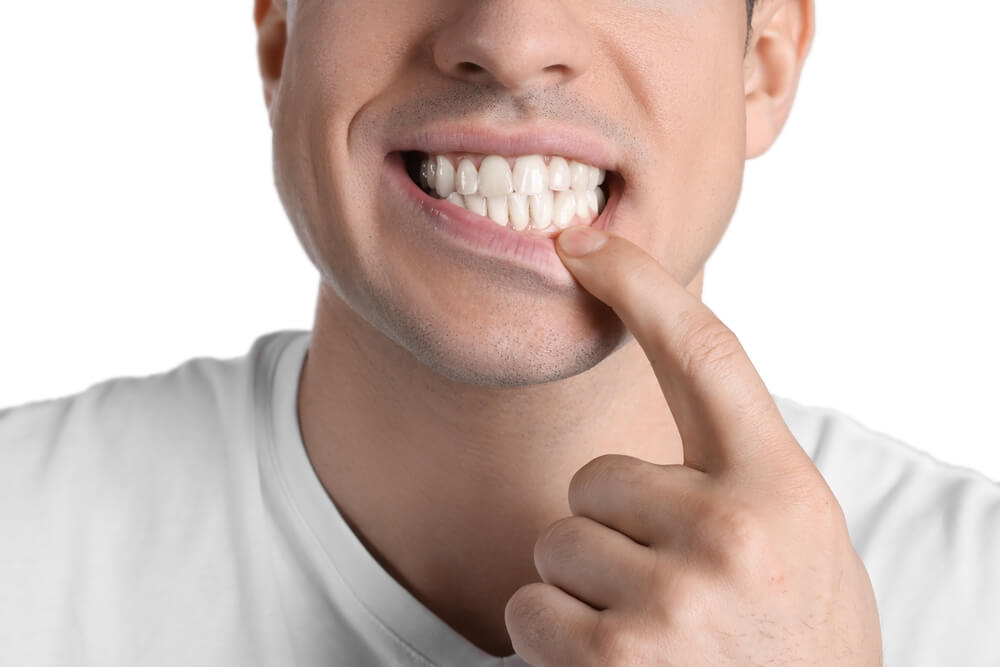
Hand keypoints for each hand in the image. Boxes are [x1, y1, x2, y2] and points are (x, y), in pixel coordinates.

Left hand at [504, 227, 881, 665]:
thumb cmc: (795, 640)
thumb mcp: (796, 537)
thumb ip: (733, 472)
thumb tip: (650, 396)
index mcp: (779, 487)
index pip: (703, 354)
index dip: (638, 285)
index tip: (582, 243)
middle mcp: (729, 531)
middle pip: (595, 477)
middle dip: (612, 528)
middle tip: (670, 586)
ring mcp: (671, 598)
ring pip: (556, 544)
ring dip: (584, 587)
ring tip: (655, 633)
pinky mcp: (613, 659)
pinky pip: (528, 607)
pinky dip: (553, 637)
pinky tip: (620, 666)